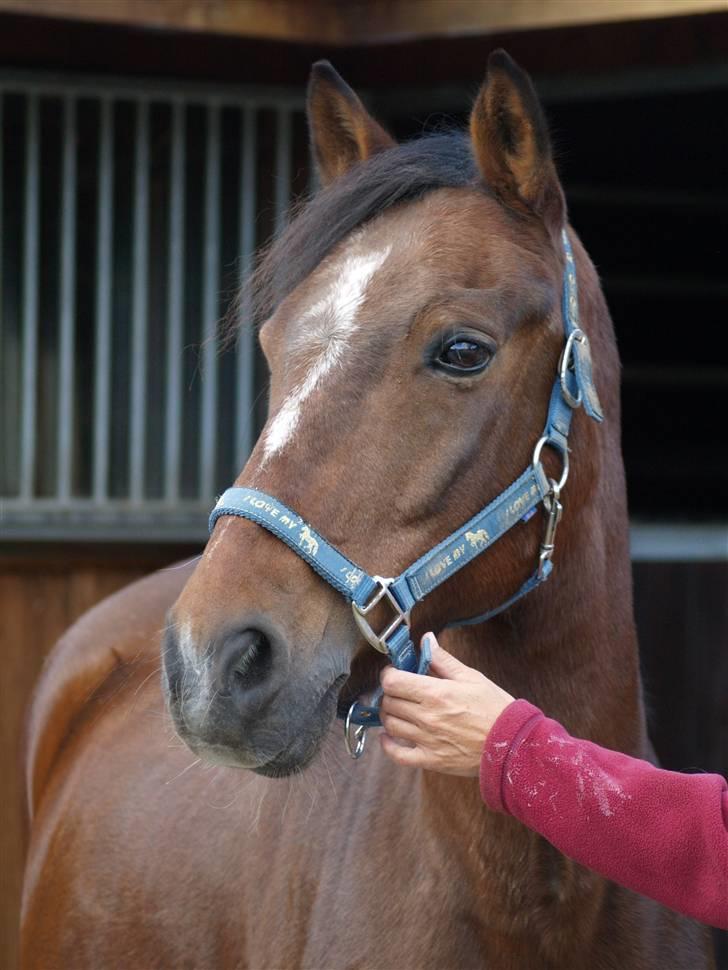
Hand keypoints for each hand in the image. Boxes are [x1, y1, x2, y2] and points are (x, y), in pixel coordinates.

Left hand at [378, 633, 514, 775]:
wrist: (513, 744)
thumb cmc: (494, 708)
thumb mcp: (471, 677)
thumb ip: (443, 659)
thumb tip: (426, 640)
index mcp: (436, 693)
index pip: (393, 682)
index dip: (389, 674)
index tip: (395, 672)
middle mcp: (427, 717)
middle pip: (389, 702)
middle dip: (390, 693)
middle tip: (399, 690)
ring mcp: (427, 741)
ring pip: (390, 725)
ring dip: (389, 715)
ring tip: (398, 709)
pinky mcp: (431, 760)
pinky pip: (398, 755)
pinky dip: (387, 746)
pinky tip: (388, 737)